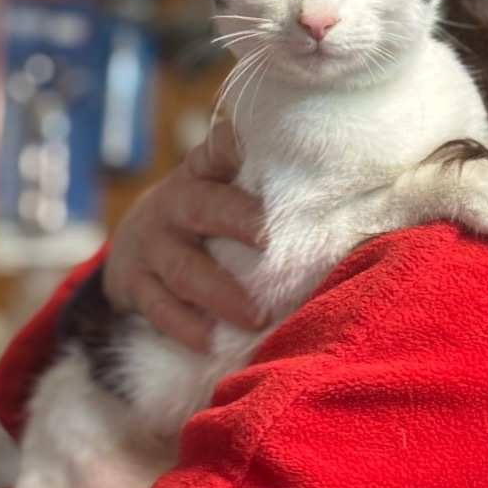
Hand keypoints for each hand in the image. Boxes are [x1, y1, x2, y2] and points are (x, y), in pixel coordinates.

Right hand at [102, 120, 265, 351]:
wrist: (134, 249)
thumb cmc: (202, 219)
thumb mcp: (220, 189)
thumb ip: (264, 184)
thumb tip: (353, 189)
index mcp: (201, 174)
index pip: (220, 148)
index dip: (238, 145)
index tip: (265, 149)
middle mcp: (173, 202)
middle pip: (205, 207)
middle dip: (237, 219)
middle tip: (269, 239)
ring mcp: (151, 245)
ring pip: (185, 270)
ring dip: (222, 295)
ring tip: (257, 316)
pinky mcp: (133, 284)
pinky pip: (160, 308)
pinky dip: (186, 327)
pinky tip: (212, 341)